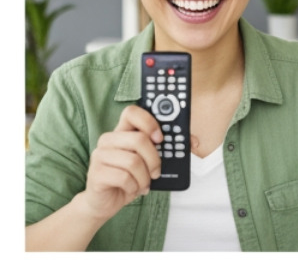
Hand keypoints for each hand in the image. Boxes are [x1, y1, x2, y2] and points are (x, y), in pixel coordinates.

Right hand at [77, 104, 162, 223]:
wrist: (104, 202)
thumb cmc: (128, 179)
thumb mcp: (143, 161)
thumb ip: (155, 147)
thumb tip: (184, 140)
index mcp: (120, 132)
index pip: (131, 112)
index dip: (149, 122)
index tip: (160, 138)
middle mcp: (107, 140)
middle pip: (139, 139)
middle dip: (154, 159)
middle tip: (156, 172)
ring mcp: (99, 156)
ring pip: (133, 161)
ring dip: (144, 177)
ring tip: (143, 184)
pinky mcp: (96, 174)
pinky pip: (124, 178)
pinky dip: (134, 187)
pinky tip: (132, 189)